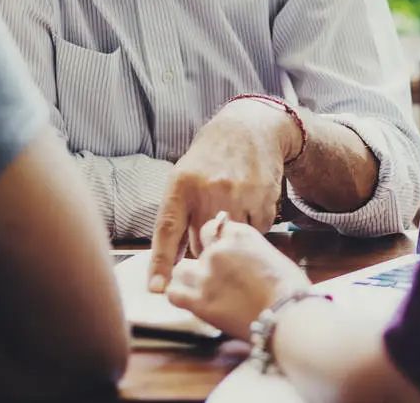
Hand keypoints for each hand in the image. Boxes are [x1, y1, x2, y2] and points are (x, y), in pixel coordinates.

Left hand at [147, 99, 302, 291]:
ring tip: (229, 213)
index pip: (167, 230)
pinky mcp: (262, 201)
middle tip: (207, 232)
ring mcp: (238, 196)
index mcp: (182, 186)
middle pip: (201, 244)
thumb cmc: (208, 161)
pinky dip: (250, 228)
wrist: (248, 131)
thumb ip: (177, 217)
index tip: (157, 289)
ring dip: (228, 240)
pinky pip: (254, 234)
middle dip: (202, 248)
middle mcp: (209, 191)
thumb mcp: (184, 179)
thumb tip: (169, 267)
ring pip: (229, 243)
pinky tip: (247, 206)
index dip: (161, 263)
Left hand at [166, 217, 310, 339]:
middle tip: (218, 277)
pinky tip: (192, 300)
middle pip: (197, 247)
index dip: (216, 241)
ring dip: (189, 277)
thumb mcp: (272, 256)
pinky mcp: (197, 300)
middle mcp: (218, 249)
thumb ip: (250, 251)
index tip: (222, 252)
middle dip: (204, 261)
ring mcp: (205, 275)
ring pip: (181, 270)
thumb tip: (242, 258)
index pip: (214, 227)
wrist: (288, 317)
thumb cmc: (291, 290)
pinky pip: (173, 293)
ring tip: (202, 289)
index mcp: (240, 234)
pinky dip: (180, 296)